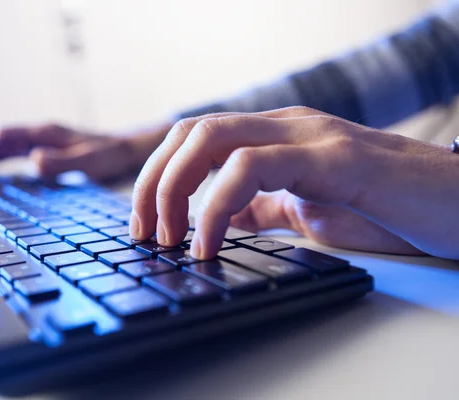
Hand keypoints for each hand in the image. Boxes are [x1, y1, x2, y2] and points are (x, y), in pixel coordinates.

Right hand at [0, 122, 171, 182]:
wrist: (126, 148)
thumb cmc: (111, 155)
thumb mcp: (91, 161)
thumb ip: (63, 162)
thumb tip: (33, 161)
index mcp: (44, 133)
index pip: (2, 137)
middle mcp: (36, 134)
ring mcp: (37, 141)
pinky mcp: (40, 151)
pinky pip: (7, 156)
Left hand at [129, 106, 458, 259]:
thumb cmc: (388, 209)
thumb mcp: (308, 211)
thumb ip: (263, 208)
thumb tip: (218, 219)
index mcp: (276, 137)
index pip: (195, 137)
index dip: (157, 177)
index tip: (143, 225)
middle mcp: (286, 126)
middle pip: (190, 132)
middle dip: (153, 183)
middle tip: (146, 234)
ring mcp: (310, 136)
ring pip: (213, 137)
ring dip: (175, 191)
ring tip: (171, 240)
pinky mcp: (335, 158)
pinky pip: (255, 167)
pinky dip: (217, 206)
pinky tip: (210, 243)